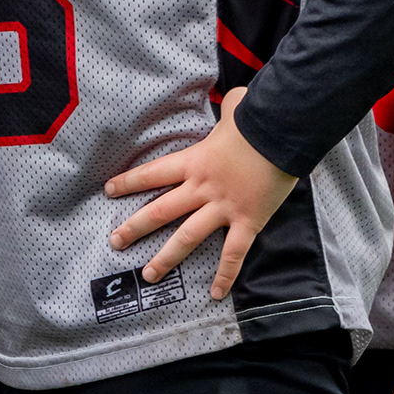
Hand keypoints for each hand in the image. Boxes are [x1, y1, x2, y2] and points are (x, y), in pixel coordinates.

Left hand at [103, 88, 299, 300]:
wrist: (284, 134)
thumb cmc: (260, 120)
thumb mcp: (238, 108)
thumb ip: (230, 108)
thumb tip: (236, 99)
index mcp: (194, 162)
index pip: (152, 174)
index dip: (129, 183)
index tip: (109, 191)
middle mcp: (201, 188)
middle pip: (160, 211)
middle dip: (134, 228)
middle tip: (115, 242)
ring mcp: (223, 208)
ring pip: (187, 238)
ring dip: (166, 258)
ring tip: (148, 274)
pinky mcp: (247, 222)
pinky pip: (233, 254)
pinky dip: (225, 275)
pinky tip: (216, 294)